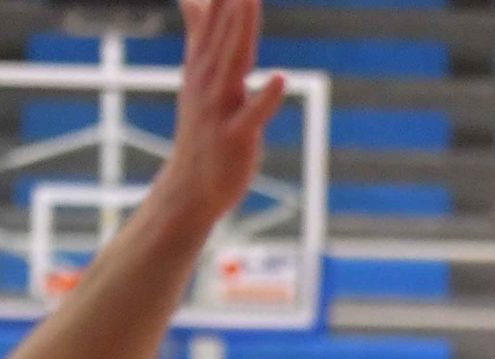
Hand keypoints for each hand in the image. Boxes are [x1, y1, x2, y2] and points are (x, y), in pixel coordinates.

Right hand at [154, 0, 288, 233]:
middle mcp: (207, 83)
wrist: (192, 183)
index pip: (212, 23)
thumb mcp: (199, 76)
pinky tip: (282, 78)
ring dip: (240, 34)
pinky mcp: (235, 137)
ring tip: (249, 1)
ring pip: (233, 66)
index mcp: (201, 68)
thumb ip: (200, 35)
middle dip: (232, 4)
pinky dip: (267, 97)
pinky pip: (253, 115)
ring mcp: (219, 110)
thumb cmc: (203, 126)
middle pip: (222, 37)